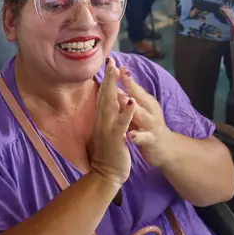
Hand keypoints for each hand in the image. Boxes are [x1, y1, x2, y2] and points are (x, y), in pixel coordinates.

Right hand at [89, 58, 136, 186]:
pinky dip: (126, 112)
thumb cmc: (109, 151)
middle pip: (105, 96)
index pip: (104, 95)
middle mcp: (102, 121)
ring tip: (117, 72)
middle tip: (110, 60)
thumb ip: (106, 116)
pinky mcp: (115, 139)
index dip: (107, 79)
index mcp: (102, 118)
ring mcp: (107, 129)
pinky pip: (121, 124)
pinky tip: (131, 101)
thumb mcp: (106, 130)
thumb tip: (106, 102)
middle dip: (108, 77)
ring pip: (110, 106)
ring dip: (114, 88)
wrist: (107, 173)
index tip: (109, 62)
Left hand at [119, 67, 169, 166]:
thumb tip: (115, 83)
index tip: (115, 63)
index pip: (134, 86)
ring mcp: (151, 125)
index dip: (125, 76)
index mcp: (146, 102)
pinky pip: (144, 138)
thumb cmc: (147, 126)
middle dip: (130, 85)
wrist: (163, 149)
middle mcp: (150, 111)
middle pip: (139, 96)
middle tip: (120, 72)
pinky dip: (137, 136)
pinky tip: (130, 136)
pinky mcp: (151, 140)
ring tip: (126, 100)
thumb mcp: (139, 109)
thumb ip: (128, 97)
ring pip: (142, 115)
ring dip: (134, 109)